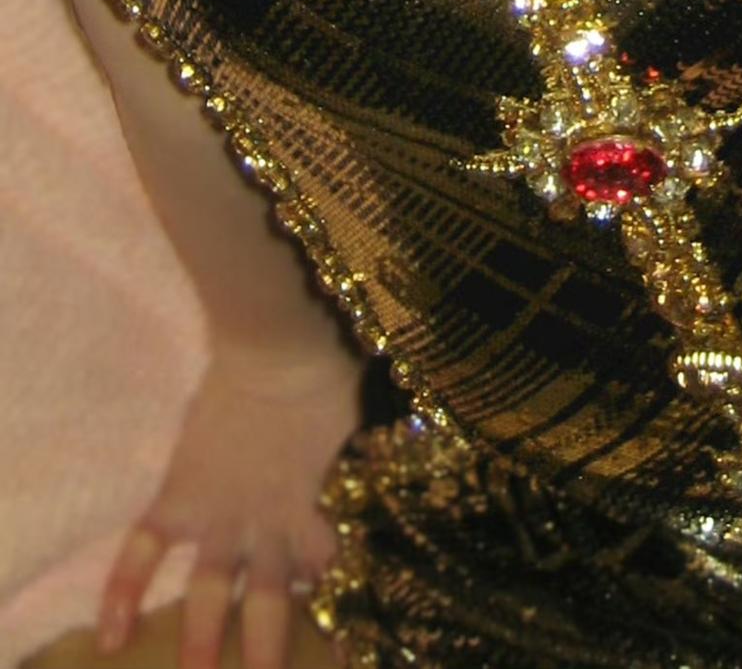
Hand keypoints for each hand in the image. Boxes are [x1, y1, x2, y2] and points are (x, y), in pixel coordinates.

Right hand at [95, 334, 362, 668]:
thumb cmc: (329, 381)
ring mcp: (220, 515)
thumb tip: (385, 486)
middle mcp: (269, 530)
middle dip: (264, 653)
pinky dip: (124, 590)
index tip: (346, 657)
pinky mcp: (181, 496)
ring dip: (200, 639)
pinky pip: (145, 549)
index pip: (330, 585)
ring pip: (210, 591)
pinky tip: (111, 637)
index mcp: (316, 518)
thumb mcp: (357, 440)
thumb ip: (359, 478)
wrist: (278, 349)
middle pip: (269, 605)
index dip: (340, 622)